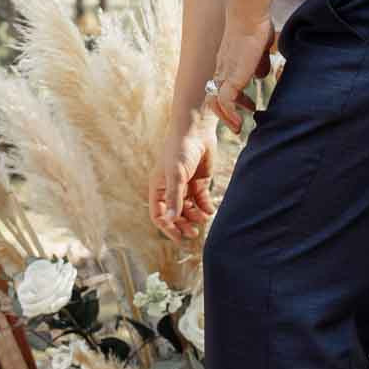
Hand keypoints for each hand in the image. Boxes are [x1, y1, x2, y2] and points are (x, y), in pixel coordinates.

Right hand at [149, 121, 214, 239]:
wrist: (197, 130)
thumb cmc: (180, 150)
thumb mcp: (176, 175)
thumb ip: (173, 198)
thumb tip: (169, 221)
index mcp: (158, 187)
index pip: (158, 214)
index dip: (167, 227)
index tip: (179, 237)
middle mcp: (170, 188)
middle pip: (175, 214)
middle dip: (183, 225)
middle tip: (194, 233)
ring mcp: (185, 185)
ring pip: (189, 209)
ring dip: (195, 216)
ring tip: (204, 218)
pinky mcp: (199, 181)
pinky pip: (201, 200)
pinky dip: (205, 207)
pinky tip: (210, 210)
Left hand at [205, 18, 276, 135]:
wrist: (248, 15)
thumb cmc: (257, 26)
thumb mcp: (260, 49)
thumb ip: (260, 62)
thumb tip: (260, 75)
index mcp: (227, 62)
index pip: (224, 85)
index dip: (234, 99)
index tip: (249, 106)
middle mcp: (222, 69)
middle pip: (214, 96)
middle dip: (225, 113)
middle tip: (239, 125)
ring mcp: (225, 73)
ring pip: (214, 101)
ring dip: (226, 117)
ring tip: (239, 128)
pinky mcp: (231, 77)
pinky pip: (224, 101)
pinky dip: (230, 113)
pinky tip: (241, 121)